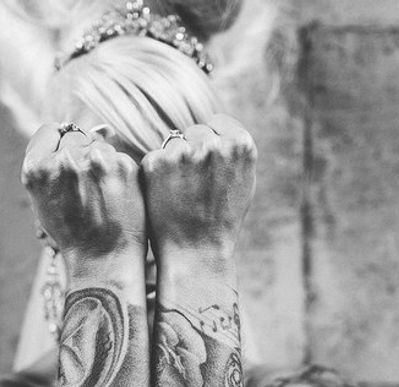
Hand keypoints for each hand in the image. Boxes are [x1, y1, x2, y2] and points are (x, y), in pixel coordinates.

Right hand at [21, 123, 146, 266]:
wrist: (102, 259)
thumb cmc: (73, 232)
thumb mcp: (46, 199)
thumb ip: (54, 163)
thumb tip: (100, 128)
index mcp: (37, 168)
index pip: (49, 131)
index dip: (59, 143)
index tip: (67, 159)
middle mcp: (64, 160)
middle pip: (75, 135)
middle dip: (82, 153)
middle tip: (87, 185)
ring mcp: (95, 161)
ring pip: (100, 145)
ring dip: (102, 163)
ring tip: (101, 196)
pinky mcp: (121, 166)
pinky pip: (119, 157)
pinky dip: (119, 173)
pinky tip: (116, 196)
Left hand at [141, 114, 256, 259]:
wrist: (196, 252)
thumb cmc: (221, 220)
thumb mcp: (242, 181)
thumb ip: (231, 151)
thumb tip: (215, 128)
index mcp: (240, 145)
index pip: (218, 123)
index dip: (213, 142)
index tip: (210, 165)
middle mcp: (212, 145)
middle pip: (195, 131)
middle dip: (193, 151)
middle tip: (194, 184)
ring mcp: (182, 153)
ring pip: (174, 144)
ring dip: (174, 162)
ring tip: (182, 193)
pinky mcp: (156, 163)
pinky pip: (156, 158)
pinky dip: (158, 174)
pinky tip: (167, 195)